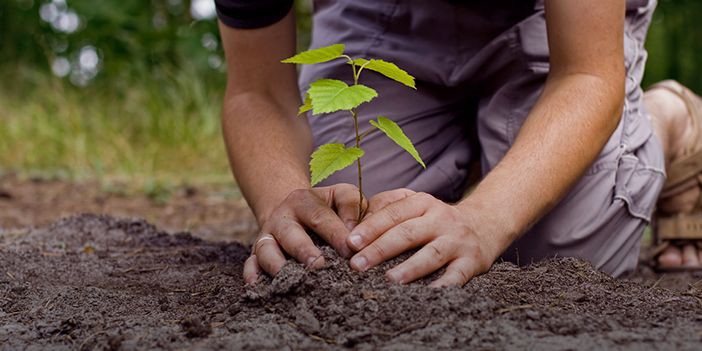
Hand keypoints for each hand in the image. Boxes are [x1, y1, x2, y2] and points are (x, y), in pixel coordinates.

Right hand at [243, 183, 365, 283]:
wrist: (292, 209)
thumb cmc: (326, 207)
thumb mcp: (340, 195)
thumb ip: (352, 206)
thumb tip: (354, 235)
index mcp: (303, 201)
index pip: (320, 217)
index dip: (335, 234)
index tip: (350, 251)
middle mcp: (282, 217)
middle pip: (290, 234)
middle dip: (304, 251)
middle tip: (319, 266)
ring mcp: (267, 235)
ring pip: (266, 249)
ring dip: (277, 265)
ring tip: (292, 280)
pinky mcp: (256, 252)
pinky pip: (250, 263)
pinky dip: (251, 274)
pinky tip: (257, 285)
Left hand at [346, 189, 501, 286]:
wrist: (486, 224)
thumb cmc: (437, 220)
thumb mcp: (417, 205)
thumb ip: (388, 208)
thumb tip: (354, 223)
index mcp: (422, 203)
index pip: (393, 214)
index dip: (370, 228)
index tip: (350, 242)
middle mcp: (441, 219)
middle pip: (407, 233)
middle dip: (380, 249)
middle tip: (357, 265)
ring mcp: (457, 240)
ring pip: (431, 254)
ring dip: (409, 268)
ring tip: (389, 280)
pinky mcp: (472, 261)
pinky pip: (457, 276)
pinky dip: (443, 286)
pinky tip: (427, 295)